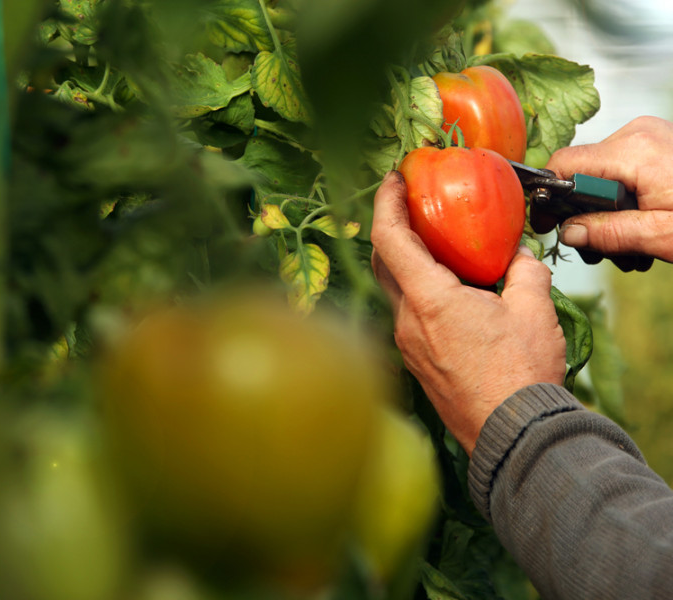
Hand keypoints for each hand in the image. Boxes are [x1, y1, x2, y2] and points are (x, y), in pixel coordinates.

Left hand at [370, 171, 566, 454]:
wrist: (511, 435)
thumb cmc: (520, 376)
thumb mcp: (532, 310)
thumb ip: (524, 272)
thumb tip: (518, 258)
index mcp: (429, 300)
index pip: (389, 238)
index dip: (385, 202)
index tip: (393, 179)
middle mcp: (407, 321)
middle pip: (384, 261)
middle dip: (393, 227)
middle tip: (412, 204)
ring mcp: (407, 344)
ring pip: (396, 290)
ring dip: (409, 262)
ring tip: (438, 246)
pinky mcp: (417, 362)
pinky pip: (409, 315)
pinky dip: (420, 291)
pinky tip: (450, 290)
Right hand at [546, 116, 672, 264]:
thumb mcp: (664, 237)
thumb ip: (610, 233)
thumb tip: (568, 232)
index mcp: (634, 151)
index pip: (564, 164)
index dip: (549, 198)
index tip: (548, 227)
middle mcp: (638, 134)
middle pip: (582, 174)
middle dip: (585, 216)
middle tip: (604, 252)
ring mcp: (650, 137)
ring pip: (601, 177)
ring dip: (607, 216)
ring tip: (633, 247)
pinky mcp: (658, 146)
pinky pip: (623, 172)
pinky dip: (625, 203)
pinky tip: (644, 228)